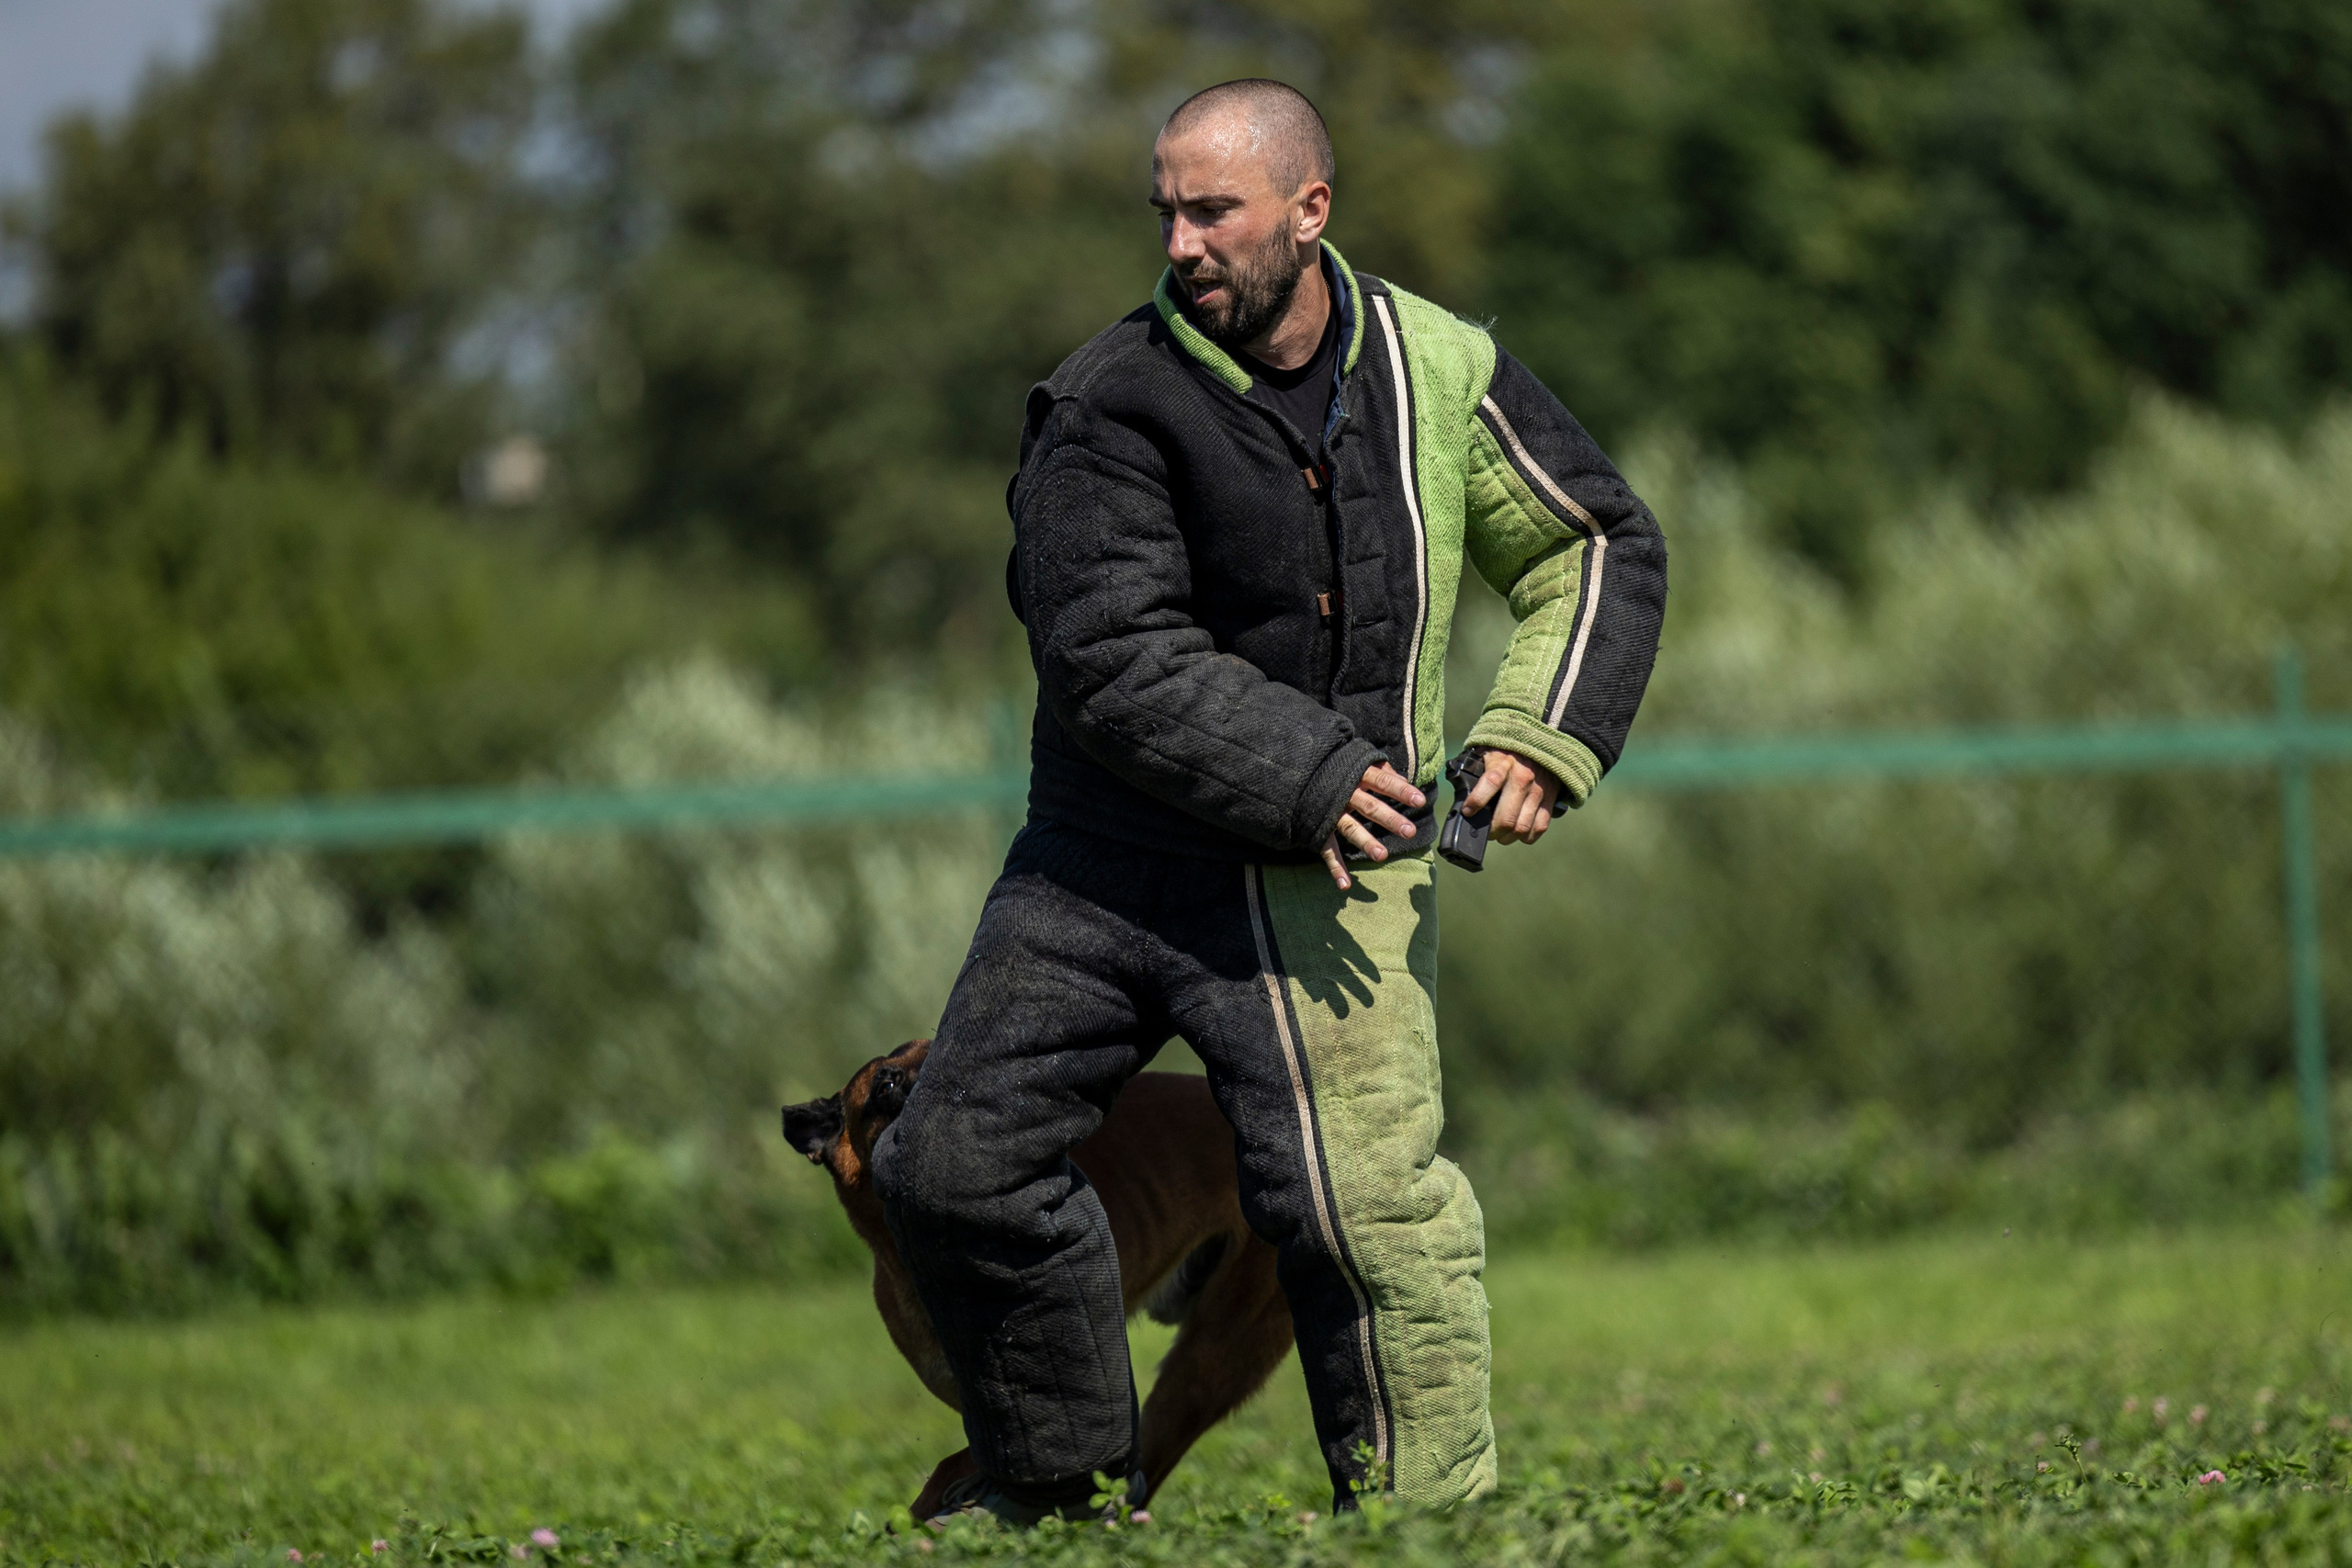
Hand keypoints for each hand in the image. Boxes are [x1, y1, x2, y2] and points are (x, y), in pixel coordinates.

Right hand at [1319, 762, 1425, 889]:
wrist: (1297, 771)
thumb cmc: (1336, 766)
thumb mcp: (1356, 760)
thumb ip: (1380, 769)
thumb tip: (1402, 778)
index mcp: (1357, 774)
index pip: (1383, 782)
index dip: (1401, 791)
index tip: (1420, 801)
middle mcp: (1344, 793)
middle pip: (1370, 806)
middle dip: (1389, 819)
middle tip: (1409, 831)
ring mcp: (1330, 811)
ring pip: (1350, 828)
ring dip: (1365, 842)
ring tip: (1382, 856)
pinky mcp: (1318, 826)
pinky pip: (1327, 849)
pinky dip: (1335, 868)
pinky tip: (1345, 885)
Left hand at [1462, 750, 1560, 845]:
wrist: (1540, 742)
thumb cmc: (1507, 751)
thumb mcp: (1490, 752)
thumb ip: (1476, 769)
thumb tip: (1460, 789)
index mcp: (1504, 763)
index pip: (1491, 783)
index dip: (1477, 801)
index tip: (1468, 811)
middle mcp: (1523, 778)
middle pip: (1506, 818)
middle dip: (1492, 831)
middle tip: (1487, 832)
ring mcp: (1538, 791)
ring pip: (1521, 828)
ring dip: (1508, 837)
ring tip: (1501, 834)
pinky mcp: (1550, 799)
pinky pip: (1539, 828)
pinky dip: (1526, 836)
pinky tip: (1518, 832)